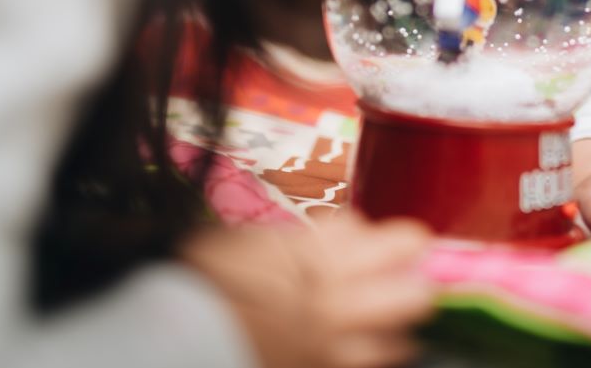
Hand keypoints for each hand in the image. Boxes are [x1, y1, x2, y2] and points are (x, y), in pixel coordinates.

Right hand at [182, 214, 434, 367]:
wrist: (172, 334)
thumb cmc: (214, 276)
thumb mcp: (271, 240)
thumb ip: (326, 238)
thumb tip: (366, 235)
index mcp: (326, 262)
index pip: (406, 244)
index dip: (408, 242)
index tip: (405, 244)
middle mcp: (338, 308)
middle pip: (418, 297)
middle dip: (414, 285)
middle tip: (398, 281)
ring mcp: (333, 353)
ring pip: (401, 343)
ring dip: (394, 328)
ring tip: (372, 319)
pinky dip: (370, 357)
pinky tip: (349, 347)